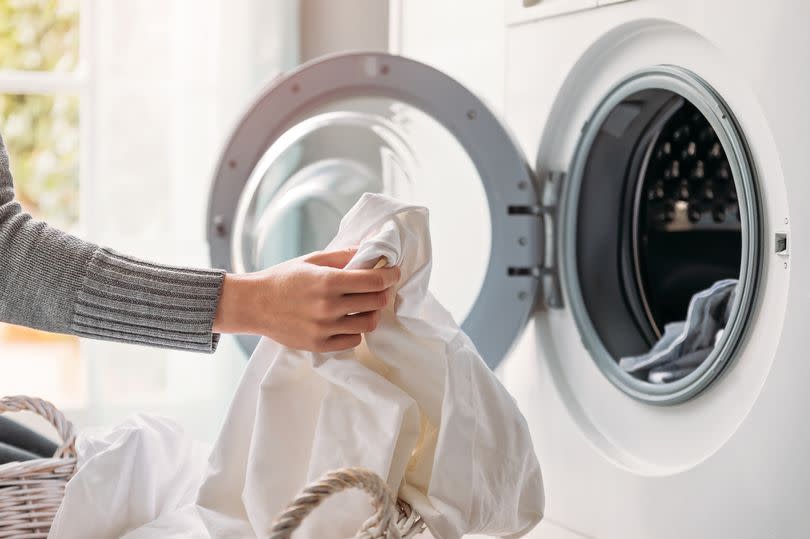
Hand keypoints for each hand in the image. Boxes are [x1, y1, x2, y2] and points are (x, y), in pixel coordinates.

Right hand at [212, 248, 399, 351]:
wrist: (253, 304)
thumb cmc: (283, 278)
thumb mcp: (312, 260)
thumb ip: (343, 256)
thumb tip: (368, 250)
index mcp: (329, 282)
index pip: (374, 281)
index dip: (390, 275)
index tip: (394, 272)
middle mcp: (329, 307)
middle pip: (376, 302)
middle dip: (384, 293)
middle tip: (381, 288)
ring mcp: (324, 328)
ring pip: (368, 324)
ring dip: (372, 313)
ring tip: (366, 306)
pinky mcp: (319, 345)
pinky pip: (353, 341)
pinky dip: (356, 330)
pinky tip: (348, 321)